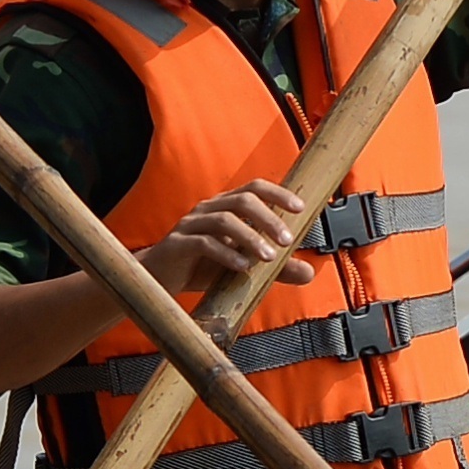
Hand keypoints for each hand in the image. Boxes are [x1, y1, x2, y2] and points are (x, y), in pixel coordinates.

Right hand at [145, 180, 303, 302]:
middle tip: (287, 240)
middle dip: (269, 218)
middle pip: (242, 200)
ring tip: (268, 258)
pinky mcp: (178, 244)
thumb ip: (276, 269)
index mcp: (225, 207)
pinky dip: (226, 254)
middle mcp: (208, 209)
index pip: (254, 188)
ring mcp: (191, 224)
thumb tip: (309, 272)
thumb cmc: (201, 266)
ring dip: (250, 238)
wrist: (159, 279)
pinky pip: (203, 243)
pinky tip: (241, 267)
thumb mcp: (245, 266)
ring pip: (224, 220)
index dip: (278, 194)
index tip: (301, 207)